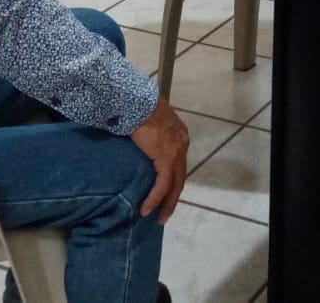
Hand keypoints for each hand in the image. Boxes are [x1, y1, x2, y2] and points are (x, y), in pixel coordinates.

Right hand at [130, 98, 191, 223]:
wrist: (138, 102)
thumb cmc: (139, 107)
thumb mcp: (150, 120)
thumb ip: (151, 132)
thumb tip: (140, 138)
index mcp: (179, 135)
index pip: (178, 163)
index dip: (173, 179)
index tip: (166, 192)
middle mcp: (182, 144)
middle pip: (180, 177)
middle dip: (173, 197)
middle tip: (165, 213)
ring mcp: (176, 152)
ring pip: (174, 185)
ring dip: (166, 203)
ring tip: (158, 217)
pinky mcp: (166, 159)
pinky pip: (162, 185)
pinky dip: (154, 198)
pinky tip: (146, 208)